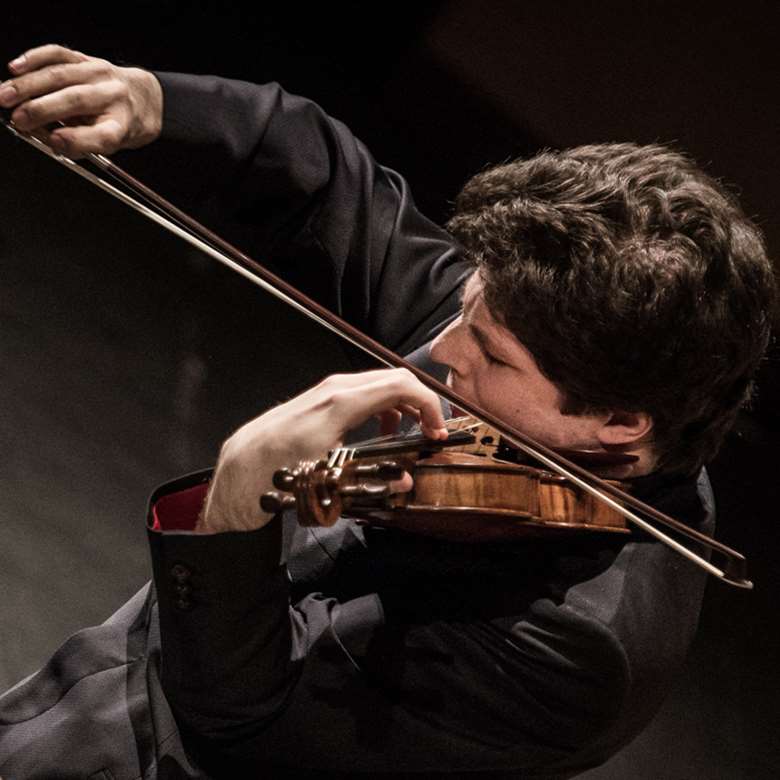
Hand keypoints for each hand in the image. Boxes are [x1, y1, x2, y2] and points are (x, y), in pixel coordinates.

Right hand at [1, 44, 162, 156]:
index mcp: (122, 127)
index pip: (103, 135)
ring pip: (61, 76)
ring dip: (28, 86)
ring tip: (5, 96)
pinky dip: (34, 59)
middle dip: (41, 110)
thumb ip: (77, 144)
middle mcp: (113, 98)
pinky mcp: (88, 59)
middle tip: (17, 120)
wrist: (141, 98)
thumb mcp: (106, 146)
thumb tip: (43, 135)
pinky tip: (15, 69)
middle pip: (76, 101)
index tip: (54, 141)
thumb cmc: (119, 125)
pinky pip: (58, 54)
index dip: (77, 139)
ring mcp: (101, 75)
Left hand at [199, 368, 448, 533]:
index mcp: (341, 403)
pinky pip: (363, 392)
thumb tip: (405, 481)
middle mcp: (335, 389)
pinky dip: (383, 406)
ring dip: (403, 405)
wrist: (240, 470)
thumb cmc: (276, 474)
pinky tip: (382, 430)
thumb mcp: (329, 484)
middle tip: (432, 434)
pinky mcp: (321, 399)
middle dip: (421, 404)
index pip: (402, 385)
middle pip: (396, 379)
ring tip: (411, 434)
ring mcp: (327, 391)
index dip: (430, 406)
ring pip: (380, 384)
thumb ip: (373, 480)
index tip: (438, 431)